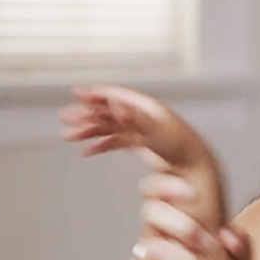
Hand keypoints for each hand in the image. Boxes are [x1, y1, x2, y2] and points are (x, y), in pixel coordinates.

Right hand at [60, 85, 210, 171]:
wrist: (195, 167)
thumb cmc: (180, 147)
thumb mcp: (154, 130)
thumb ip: (132, 116)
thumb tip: (114, 102)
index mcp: (145, 106)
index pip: (115, 95)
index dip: (95, 93)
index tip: (76, 93)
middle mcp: (142, 115)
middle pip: (109, 111)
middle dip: (86, 114)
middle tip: (65, 118)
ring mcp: (141, 129)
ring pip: (110, 127)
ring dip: (90, 131)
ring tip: (69, 136)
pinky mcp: (142, 144)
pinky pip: (117, 141)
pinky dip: (102, 144)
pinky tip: (88, 151)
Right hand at [132, 173, 249, 259]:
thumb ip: (238, 244)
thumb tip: (228, 233)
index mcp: (176, 223)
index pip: (160, 191)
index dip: (167, 185)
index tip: (192, 193)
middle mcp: (156, 239)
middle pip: (151, 213)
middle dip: (182, 226)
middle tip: (208, 244)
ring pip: (153, 250)